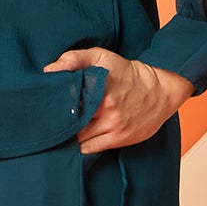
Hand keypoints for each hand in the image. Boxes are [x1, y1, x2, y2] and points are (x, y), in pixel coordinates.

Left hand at [44, 45, 193, 151]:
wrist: (161, 89)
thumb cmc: (127, 73)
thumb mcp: (102, 57)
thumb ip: (75, 59)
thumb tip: (49, 70)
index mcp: (100, 86)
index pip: (67, 101)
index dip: (52, 107)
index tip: (45, 107)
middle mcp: (107, 108)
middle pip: (71, 122)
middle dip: (59, 123)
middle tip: (49, 121)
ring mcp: (114, 126)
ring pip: (79, 138)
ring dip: (69, 135)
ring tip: (62, 130)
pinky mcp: (120, 139)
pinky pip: (91, 148)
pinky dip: (81, 145)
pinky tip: (77, 138)